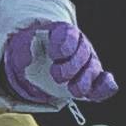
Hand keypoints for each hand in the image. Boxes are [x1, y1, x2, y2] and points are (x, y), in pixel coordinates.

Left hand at [0, 18, 118, 107]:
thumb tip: (26, 58)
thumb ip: (21, 50)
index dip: (65, 43)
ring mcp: (88, 63)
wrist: (39, 66)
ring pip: (94, 68)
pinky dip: (105, 87)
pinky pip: (105, 83)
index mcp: (62, 33)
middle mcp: (79, 46)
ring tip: (74, 91)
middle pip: (83, 52)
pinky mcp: (93, 80)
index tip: (55, 54)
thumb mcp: (21, 47)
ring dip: (85, 80)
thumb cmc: (33, 52)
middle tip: (57, 76)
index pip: (69, 34)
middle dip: (72, 65)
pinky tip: (96, 93)